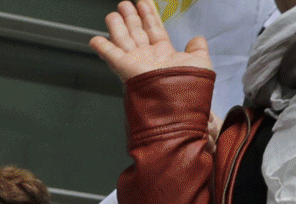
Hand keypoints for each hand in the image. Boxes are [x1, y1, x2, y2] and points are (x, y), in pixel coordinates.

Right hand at [90, 1, 210, 83]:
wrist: (177, 101)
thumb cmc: (190, 84)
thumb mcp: (201, 61)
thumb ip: (198, 48)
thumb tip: (197, 40)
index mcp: (164, 55)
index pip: (154, 30)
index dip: (149, 16)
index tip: (144, 4)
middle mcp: (147, 58)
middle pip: (136, 32)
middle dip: (131, 17)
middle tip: (124, 4)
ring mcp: (135, 63)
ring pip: (123, 39)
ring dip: (117, 25)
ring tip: (113, 13)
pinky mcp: (125, 68)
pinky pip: (111, 55)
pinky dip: (102, 47)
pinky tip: (95, 39)